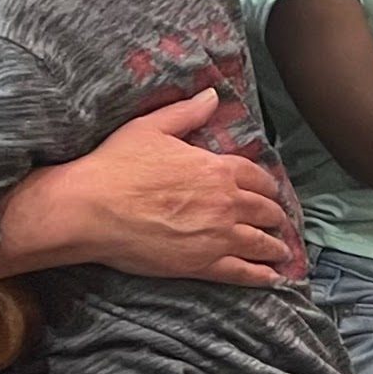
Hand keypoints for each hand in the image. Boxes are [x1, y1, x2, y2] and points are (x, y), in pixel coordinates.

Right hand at [61, 93, 300, 286]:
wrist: (90, 209)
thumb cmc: (115, 166)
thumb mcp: (151, 128)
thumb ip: (187, 113)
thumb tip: (213, 95)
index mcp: (216, 169)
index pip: (257, 178)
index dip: (267, 186)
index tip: (271, 192)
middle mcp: (225, 202)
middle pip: (264, 210)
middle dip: (274, 216)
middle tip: (278, 221)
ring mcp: (217, 235)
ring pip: (260, 242)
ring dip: (275, 246)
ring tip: (282, 251)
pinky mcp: (203, 264)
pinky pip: (243, 272)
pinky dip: (262, 275)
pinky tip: (273, 278)